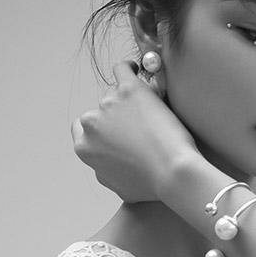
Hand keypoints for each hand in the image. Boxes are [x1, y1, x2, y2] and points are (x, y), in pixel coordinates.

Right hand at [71, 60, 197, 205]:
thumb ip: (104, 171)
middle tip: (141, 127)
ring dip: (130, 102)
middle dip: (117, 117)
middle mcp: (91, 123)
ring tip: (153, 116)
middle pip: (100, 111)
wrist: (174, 174)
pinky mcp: (129, 89)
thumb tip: (102, 164)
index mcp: (84, 148)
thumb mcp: (119, 188)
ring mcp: (109, 103)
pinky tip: (137, 70)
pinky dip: (128, 68)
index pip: (81, 130)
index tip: (113, 131)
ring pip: (116, 95)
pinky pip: (122, 70)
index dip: (99, 130)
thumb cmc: (152, 186)